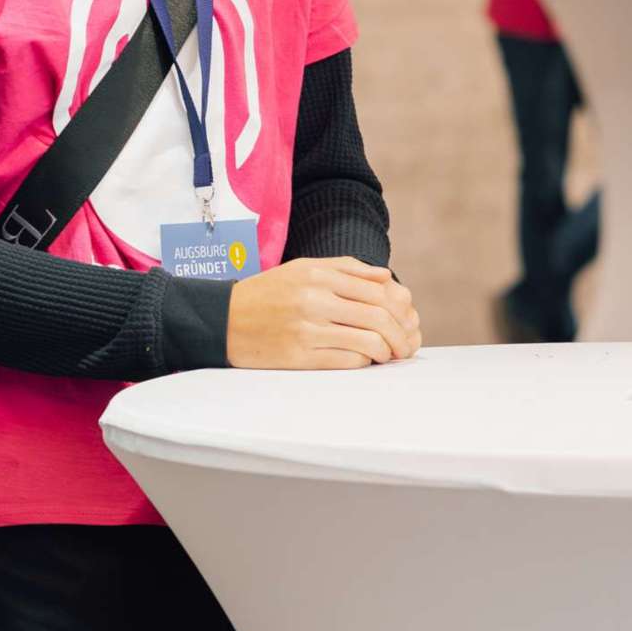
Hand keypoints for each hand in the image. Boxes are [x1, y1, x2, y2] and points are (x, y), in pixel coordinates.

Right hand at [227, 257, 420, 369]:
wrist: (223, 319)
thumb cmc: (268, 293)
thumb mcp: (303, 268)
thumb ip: (346, 269)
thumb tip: (386, 277)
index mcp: (318, 275)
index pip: (377, 290)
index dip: (401, 308)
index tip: (408, 320)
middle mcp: (314, 300)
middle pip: (378, 316)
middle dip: (401, 334)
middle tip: (407, 345)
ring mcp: (306, 329)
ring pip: (366, 341)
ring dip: (387, 351)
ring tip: (391, 355)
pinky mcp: (298, 357)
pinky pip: (345, 361)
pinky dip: (364, 362)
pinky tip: (367, 361)